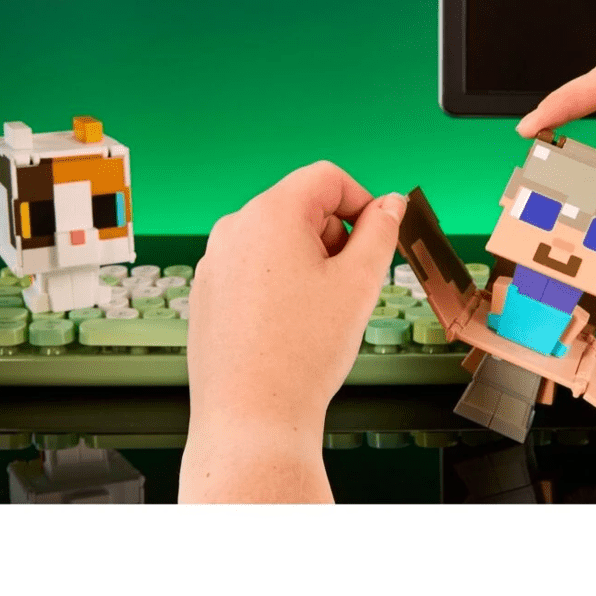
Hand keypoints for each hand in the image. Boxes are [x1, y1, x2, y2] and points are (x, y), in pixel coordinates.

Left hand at [178, 161, 406, 502]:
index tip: (376, 237)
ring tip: (319, 314)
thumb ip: (381, 232)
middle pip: (299, 208)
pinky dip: (276, 286)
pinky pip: (251, 271)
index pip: (326, 178)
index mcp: (270, 214)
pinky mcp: (206, 293)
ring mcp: (214, 262)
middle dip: (333, 238)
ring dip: (306, 263)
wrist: (251, 417)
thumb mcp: (359, 284)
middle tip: (349, 286)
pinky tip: (288, 328)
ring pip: (275, 242)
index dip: (361, 202)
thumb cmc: (301, 354)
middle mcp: (234, 229)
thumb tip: (389, 203)